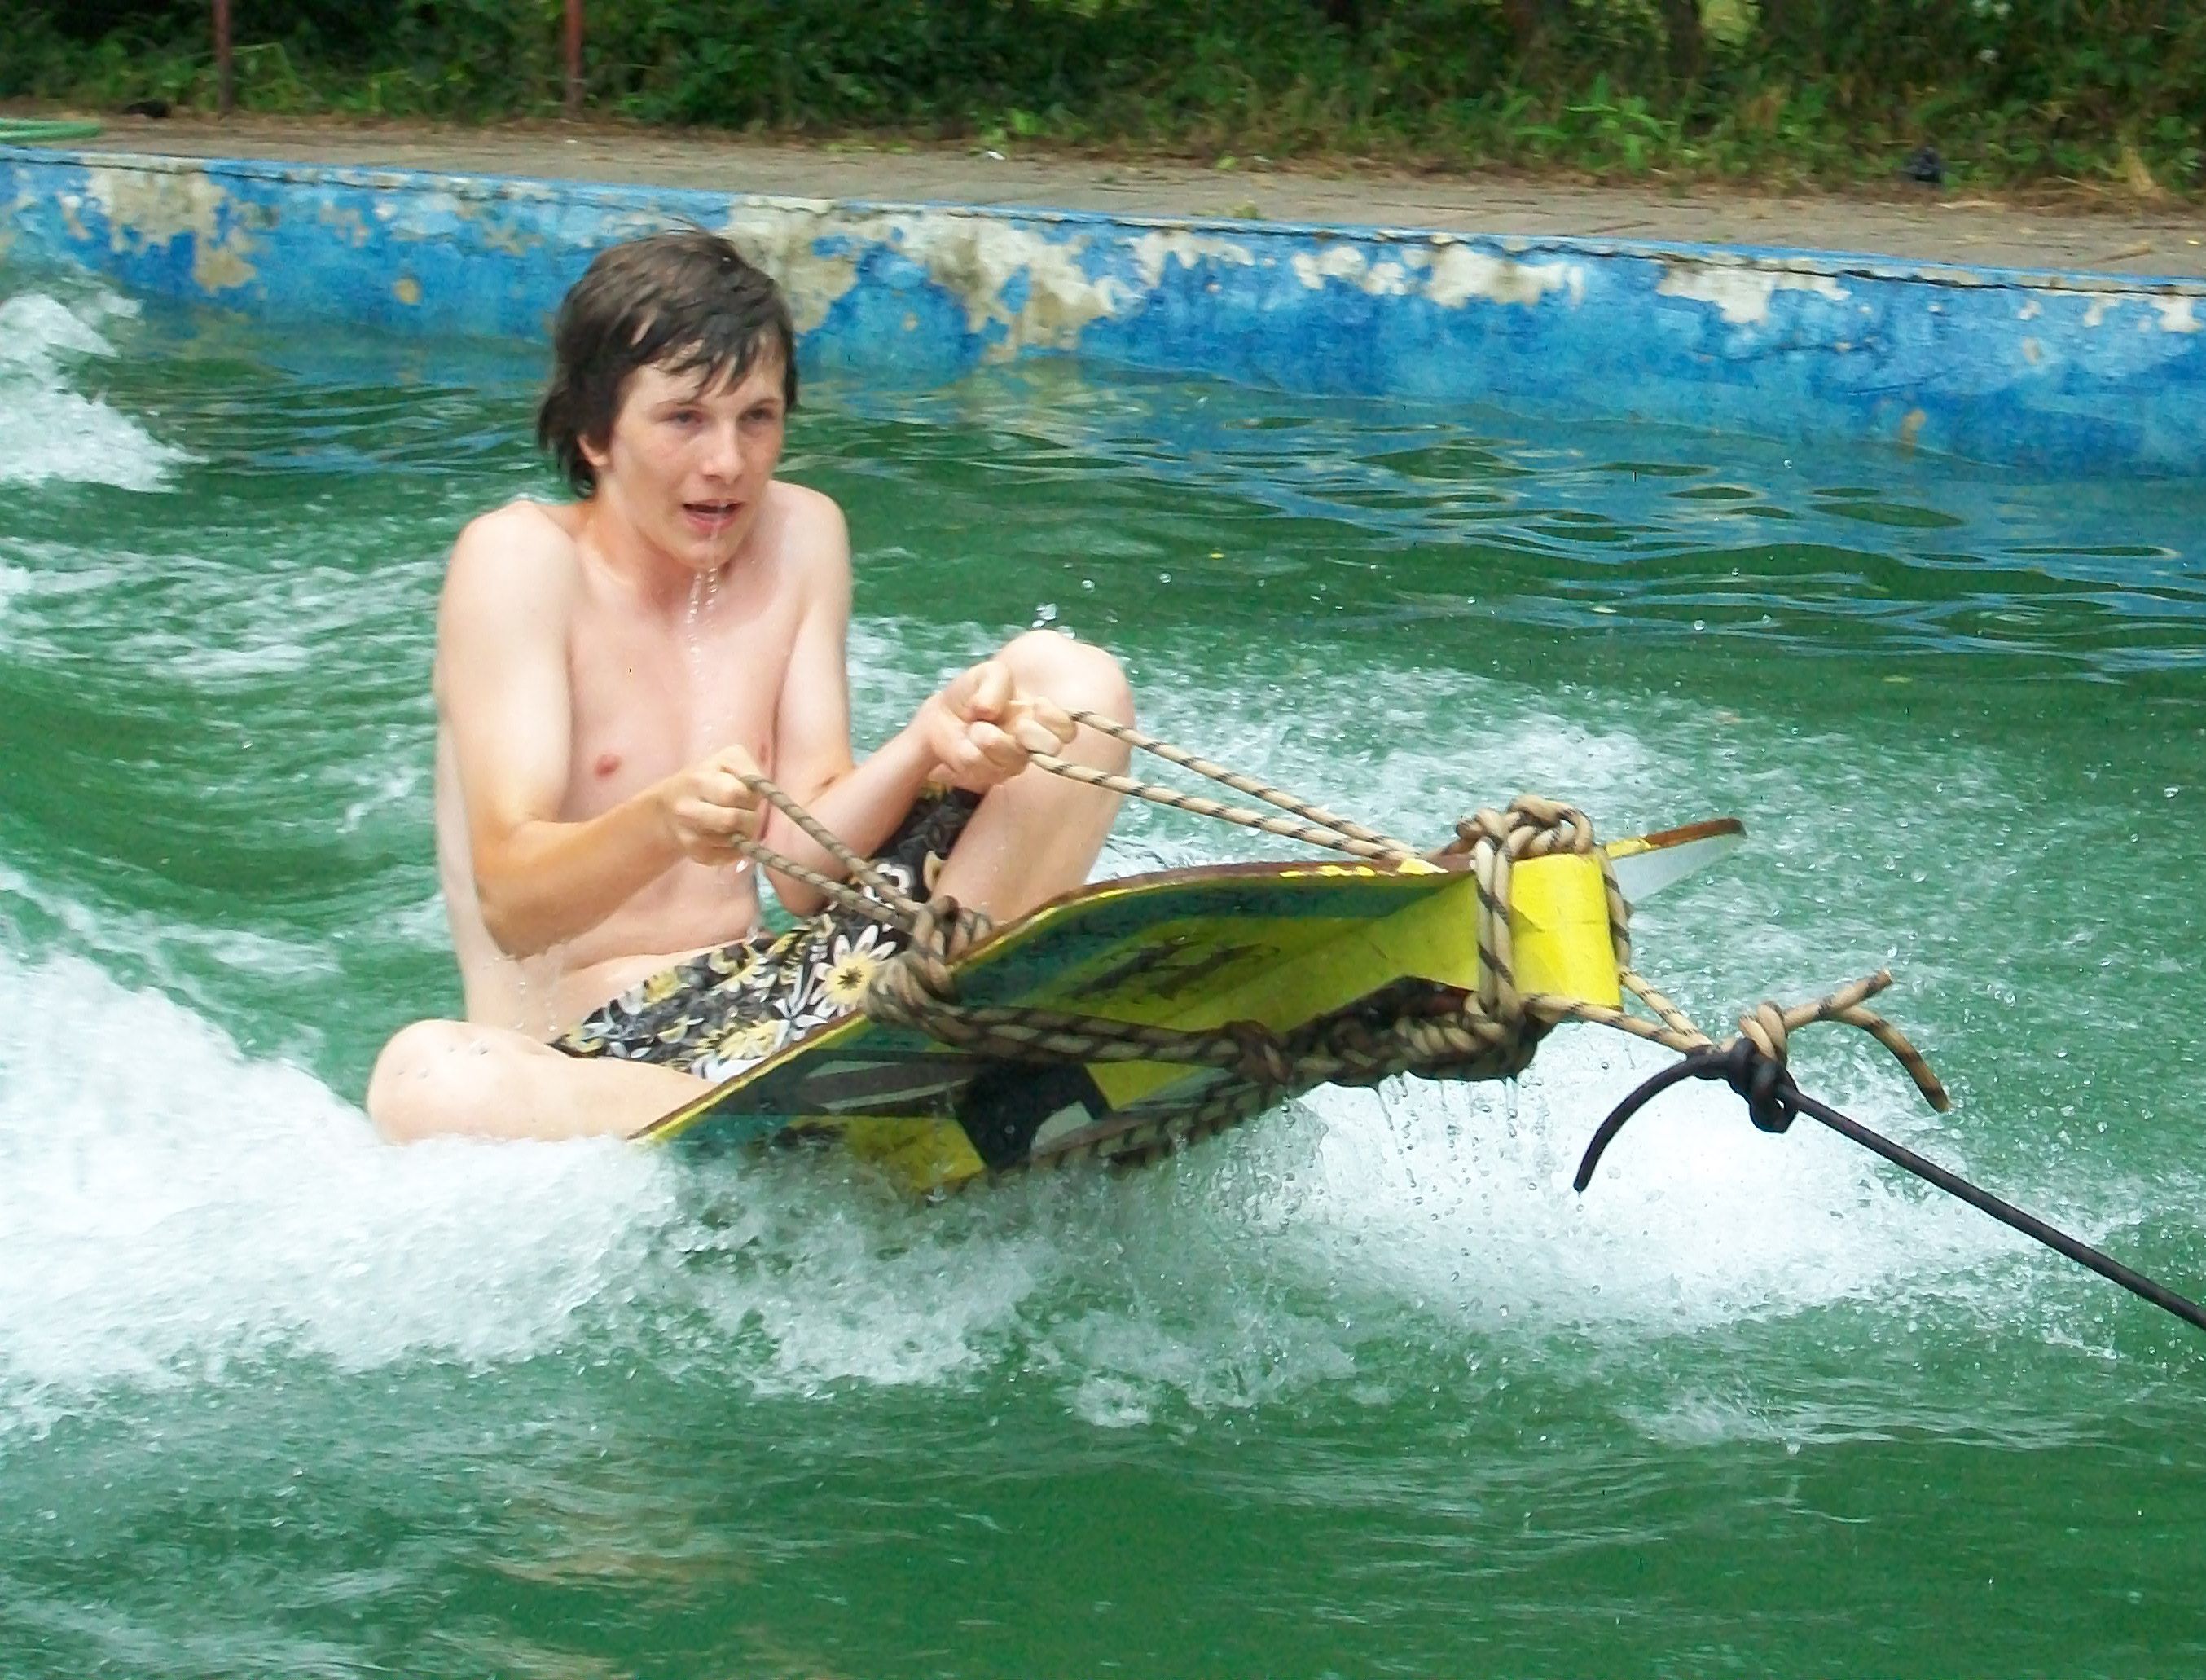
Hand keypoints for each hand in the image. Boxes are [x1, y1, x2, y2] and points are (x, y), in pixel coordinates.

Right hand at [656, 743, 765, 863]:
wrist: (669, 805)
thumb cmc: (707, 779)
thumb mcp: (726, 760)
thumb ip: (747, 769)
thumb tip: (763, 791)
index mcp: (698, 781)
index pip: (733, 793)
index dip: (748, 796)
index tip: (746, 794)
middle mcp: (688, 810)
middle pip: (732, 820)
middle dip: (749, 817)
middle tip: (747, 812)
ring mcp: (690, 836)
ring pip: (735, 841)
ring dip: (746, 832)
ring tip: (738, 822)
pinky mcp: (698, 855)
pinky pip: (733, 855)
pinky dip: (739, 847)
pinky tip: (731, 835)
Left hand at [919, 659, 1075, 790]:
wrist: (939, 718)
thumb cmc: (971, 694)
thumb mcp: (984, 674)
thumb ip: (996, 681)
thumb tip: (992, 710)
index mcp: (1038, 717)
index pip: (1067, 727)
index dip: (1058, 720)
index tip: (1037, 705)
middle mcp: (1032, 742)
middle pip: (1052, 748)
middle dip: (1034, 736)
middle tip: (1017, 726)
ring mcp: (1013, 762)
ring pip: (1016, 761)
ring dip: (992, 741)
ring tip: (974, 728)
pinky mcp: (991, 775)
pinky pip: (987, 769)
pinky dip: (971, 752)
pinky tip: (965, 742)